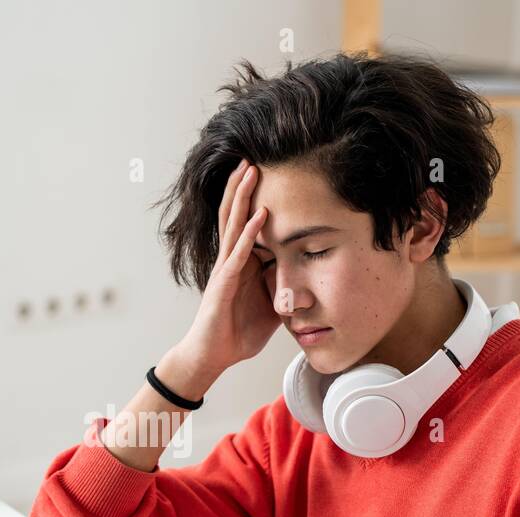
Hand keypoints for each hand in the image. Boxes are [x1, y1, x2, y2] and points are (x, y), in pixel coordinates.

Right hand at [172, 160, 281, 385]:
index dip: (253, 198)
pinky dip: (247, 234)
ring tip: (249, 171)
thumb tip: (307, 279)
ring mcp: (225, 270)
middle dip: (243, 186)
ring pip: (232, 225)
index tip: (264, 173)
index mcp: (241, 263)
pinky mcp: (222, 285)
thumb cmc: (237, 333)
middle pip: (235, 215)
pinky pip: (237, 255)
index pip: (246, 223)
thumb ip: (284, 288)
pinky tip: (258, 216)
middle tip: (252, 156)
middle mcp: (230, 260)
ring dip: (242, 197)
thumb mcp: (271, 307)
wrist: (212, 356)